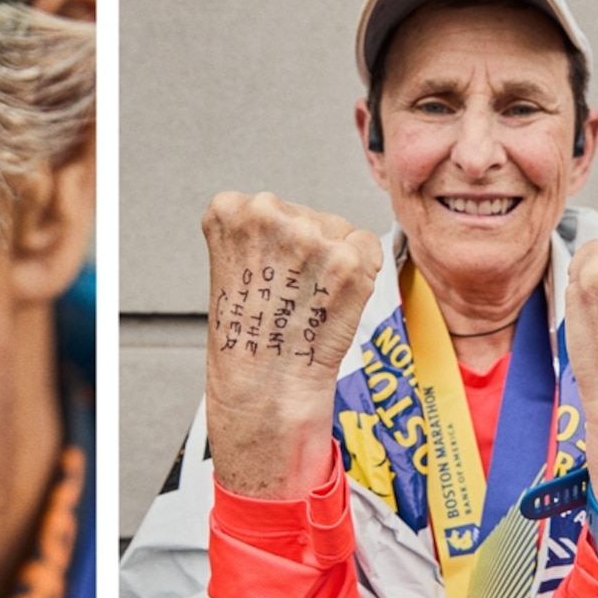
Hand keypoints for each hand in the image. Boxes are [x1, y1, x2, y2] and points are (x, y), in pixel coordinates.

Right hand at [199, 190, 379, 501]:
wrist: (265, 391)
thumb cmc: (247, 342)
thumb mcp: (230, 271)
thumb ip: (258, 234)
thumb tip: (302, 220)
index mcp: (231, 211)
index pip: (269, 207)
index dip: (275, 248)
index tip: (265, 279)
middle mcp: (269, 213)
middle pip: (308, 216)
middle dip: (307, 254)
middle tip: (288, 299)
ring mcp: (310, 235)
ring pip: (339, 231)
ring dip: (334, 266)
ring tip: (307, 306)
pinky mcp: (346, 259)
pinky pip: (368, 248)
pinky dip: (361, 276)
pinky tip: (332, 304)